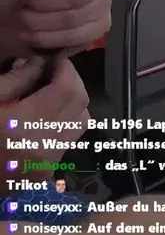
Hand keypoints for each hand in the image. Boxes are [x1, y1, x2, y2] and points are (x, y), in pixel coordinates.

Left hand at [0, 0, 112, 58]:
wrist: (0, 13)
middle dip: (44, 2)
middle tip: (25, 0)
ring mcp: (100, 7)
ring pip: (79, 18)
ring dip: (42, 21)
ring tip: (25, 18)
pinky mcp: (95, 31)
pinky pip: (82, 37)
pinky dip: (52, 38)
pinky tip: (34, 34)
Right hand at [1, 55, 89, 180]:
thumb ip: (15, 80)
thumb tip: (42, 63)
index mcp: (21, 128)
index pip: (67, 89)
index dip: (65, 68)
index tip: (53, 58)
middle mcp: (41, 150)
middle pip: (80, 104)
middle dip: (70, 82)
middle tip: (50, 70)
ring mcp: (44, 166)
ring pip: (79, 123)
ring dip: (69, 103)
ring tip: (46, 92)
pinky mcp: (42, 175)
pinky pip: (66, 141)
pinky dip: (60, 123)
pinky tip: (38, 116)